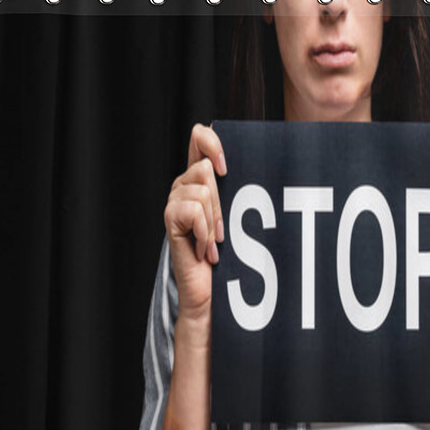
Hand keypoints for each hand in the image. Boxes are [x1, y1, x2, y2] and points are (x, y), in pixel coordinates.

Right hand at [163, 123, 226, 324]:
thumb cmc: (231, 258)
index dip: (213, 143)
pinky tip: (204, 249)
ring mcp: (175, 201)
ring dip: (214, 222)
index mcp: (202, 177)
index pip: (200, 135)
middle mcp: (185, 185)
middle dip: (222, 203)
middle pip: (205, 168)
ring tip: (214, 243)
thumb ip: (242, 189)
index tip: (227, 169)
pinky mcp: (169, 219)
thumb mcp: (241, 217)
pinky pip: (193, 210)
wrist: (212, 294)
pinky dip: (204, 232)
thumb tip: (259, 161)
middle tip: (222, 232)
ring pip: (203, 191)